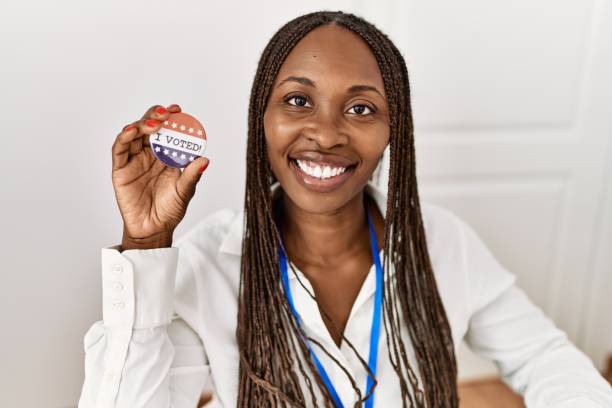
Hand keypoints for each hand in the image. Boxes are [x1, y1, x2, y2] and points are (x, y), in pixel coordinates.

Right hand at [111, 104, 209, 248]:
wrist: (154, 229)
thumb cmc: (170, 209)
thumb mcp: (185, 191)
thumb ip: (192, 175)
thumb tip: (205, 159)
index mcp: (166, 155)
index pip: (168, 131)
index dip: (172, 119)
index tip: (179, 110)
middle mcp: (149, 153)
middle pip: (149, 127)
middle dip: (156, 116)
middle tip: (166, 113)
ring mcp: (134, 159)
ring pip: (134, 134)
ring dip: (142, 124)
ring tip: (153, 123)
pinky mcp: (120, 169)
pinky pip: (120, 149)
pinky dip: (124, 137)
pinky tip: (132, 130)